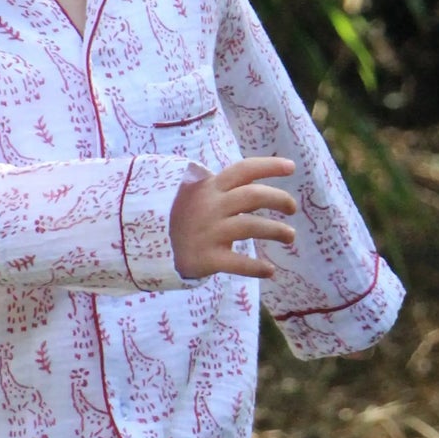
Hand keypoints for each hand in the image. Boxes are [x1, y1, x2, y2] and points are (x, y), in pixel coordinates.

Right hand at [169, 156, 296, 279]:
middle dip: (279, 199)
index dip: (269, 166)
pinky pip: (238, 263)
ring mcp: (209, 232)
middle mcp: (211, 206)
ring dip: (276, 231)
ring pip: (251, 226)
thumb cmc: (180, 218)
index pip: (243, 170)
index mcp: (210, 188)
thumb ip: (220, 187)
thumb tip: (253, 175)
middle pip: (253, 196)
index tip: (291, 167)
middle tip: (292, 208)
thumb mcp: (195, 195)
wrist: (145, 245)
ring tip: (290, 236)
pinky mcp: (207, 258)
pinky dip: (256, 267)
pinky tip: (269, 271)